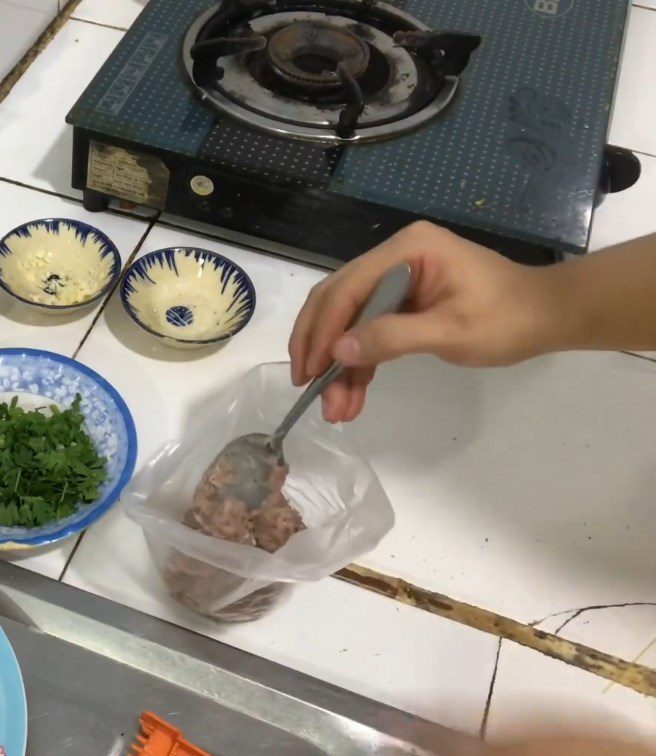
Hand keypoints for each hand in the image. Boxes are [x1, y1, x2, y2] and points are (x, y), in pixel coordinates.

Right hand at [289, 221, 562, 422]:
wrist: (546, 316)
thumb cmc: (508, 319)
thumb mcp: (452, 332)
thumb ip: (393, 337)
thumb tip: (338, 350)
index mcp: (406, 250)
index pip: (348, 288)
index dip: (323, 331)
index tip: (308, 371)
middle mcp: (394, 257)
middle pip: (337, 300)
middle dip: (320, 347)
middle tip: (306, 388)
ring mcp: (397, 279)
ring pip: (349, 321)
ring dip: (339, 364)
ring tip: (333, 408)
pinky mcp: (403, 301)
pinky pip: (370, 331)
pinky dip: (360, 364)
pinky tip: (351, 397)